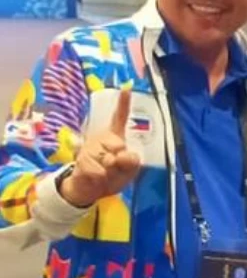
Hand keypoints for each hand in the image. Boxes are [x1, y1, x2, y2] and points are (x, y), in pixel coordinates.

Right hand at [59, 88, 140, 207]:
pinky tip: (97, 177)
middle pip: (118, 144)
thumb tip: (122, 153)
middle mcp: (101, 138)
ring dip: (111, 171)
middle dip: (120, 160)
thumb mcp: (129, 171)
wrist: (90, 190)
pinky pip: (99, 171)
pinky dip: (102, 178)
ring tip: (105, 173)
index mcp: (115, 137)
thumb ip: (132, 162)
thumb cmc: (112, 176)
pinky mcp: (81, 159)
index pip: (120, 118)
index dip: (123, 103)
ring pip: (108, 159)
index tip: (127, 87)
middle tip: (114, 167)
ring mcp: (90, 147)